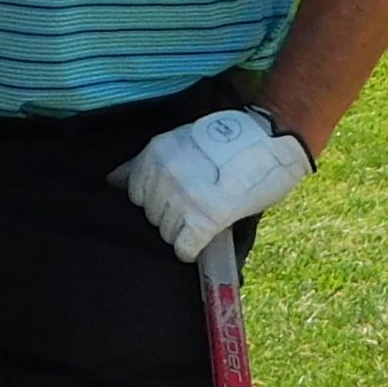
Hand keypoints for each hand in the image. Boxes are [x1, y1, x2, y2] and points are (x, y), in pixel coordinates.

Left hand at [112, 107, 311, 262]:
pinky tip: (200, 243)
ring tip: (202, 221)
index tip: (175, 199)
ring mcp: (185, 198)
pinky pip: (184, 247)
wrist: (275, 136)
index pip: (135, 194)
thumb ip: (148, 162)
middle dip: (170, 217)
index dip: (156, 201)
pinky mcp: (207, 218)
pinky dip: (190, 250)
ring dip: (182, 232)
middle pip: (151, 216)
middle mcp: (165, 176)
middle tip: (194, 210)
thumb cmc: (232, 139)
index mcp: (155, 154)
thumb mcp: (182, 139)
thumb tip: (112, 181)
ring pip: (166, 233)